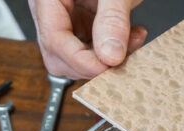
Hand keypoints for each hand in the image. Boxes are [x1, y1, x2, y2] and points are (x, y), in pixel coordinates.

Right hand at [28, 0, 146, 78]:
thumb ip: (113, 18)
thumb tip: (110, 56)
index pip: (54, 39)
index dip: (81, 61)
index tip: (108, 68)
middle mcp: (50, 9)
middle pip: (57, 55)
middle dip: (91, 65)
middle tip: (120, 60)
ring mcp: (66, 18)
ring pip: (75, 58)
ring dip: (106, 60)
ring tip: (132, 41)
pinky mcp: (82, 23)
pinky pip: (93, 49)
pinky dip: (115, 50)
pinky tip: (133, 37)